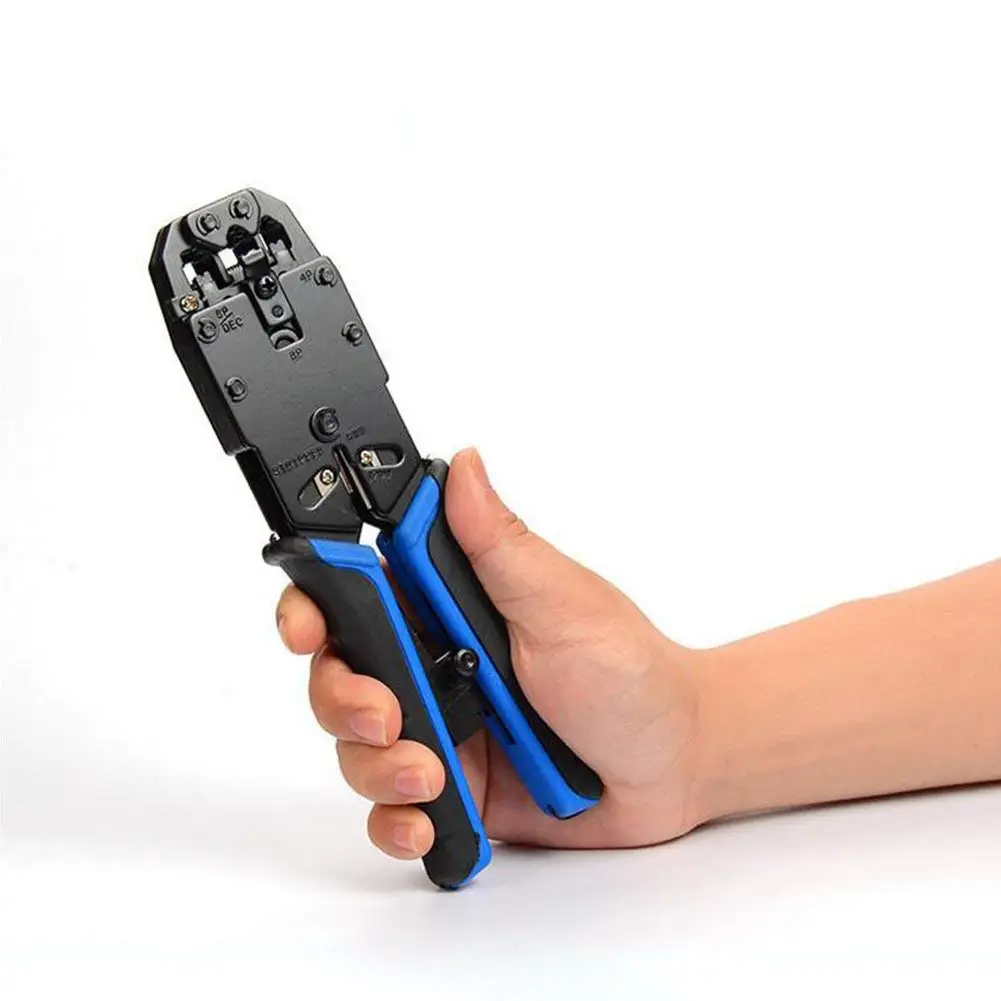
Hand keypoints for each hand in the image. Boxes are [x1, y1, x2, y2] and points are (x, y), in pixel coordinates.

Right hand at [276, 448, 703, 862]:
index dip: (314, 607)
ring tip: (435, 775)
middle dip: (344, 701)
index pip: (355, 593)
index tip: (307, 631)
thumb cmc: (628, 672)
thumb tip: (465, 465)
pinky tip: (427, 820)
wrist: (673, 763)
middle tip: (387, 716)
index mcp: (449, 604)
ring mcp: (440, 726)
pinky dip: (397, 821)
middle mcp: (432, 662)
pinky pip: (393, 808)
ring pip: (356, 748)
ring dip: (379, 767)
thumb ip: (500, 544)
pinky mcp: (452, 785)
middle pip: (337, 674)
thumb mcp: (563, 602)